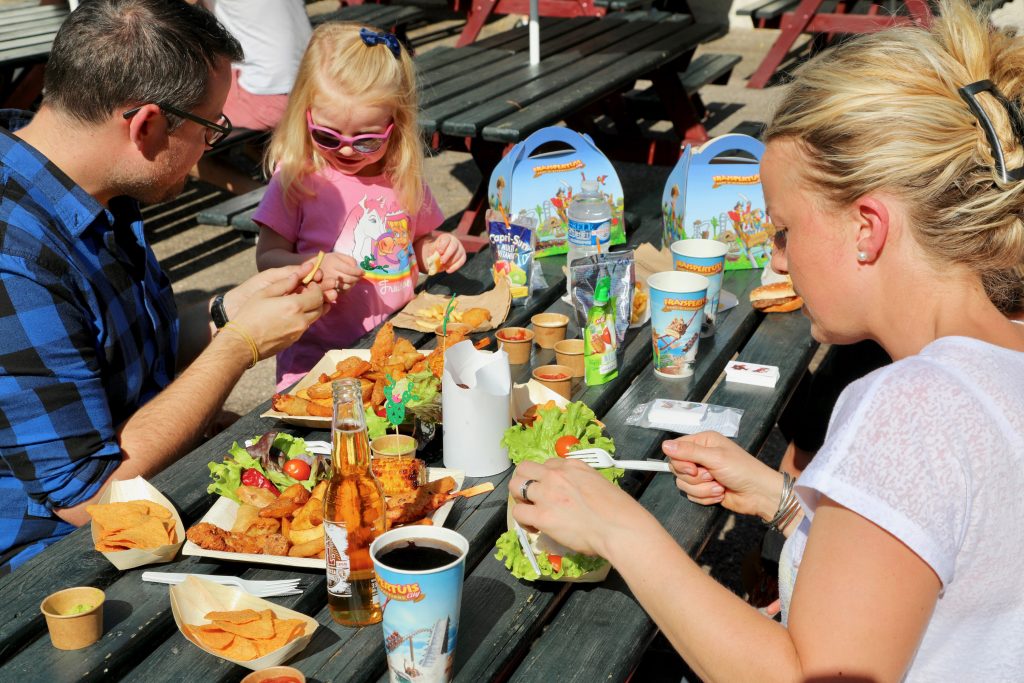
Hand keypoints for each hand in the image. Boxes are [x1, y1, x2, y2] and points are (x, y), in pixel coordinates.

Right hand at [227, 266, 327, 358]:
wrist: (243, 343)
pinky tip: (292, 315)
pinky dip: (304, 319)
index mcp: (294, 306)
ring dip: (312, 309)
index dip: (316, 288)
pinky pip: (304, 327)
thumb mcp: (264, 293)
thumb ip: (283, 284)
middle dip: (317, 298)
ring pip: (314, 318)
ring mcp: (298, 332)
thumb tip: (297, 276)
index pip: (318, 295)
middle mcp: (301, 320)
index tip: (309, 284)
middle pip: (320, 307)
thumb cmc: (250, 315)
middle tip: (307, 292)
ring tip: (300, 303)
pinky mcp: (294, 340)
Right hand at [318, 252, 363, 291]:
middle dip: (357, 278)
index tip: (363, 272)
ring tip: (354, 280)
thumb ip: (349, 260)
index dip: (358, 272)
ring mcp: (329, 283)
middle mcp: (331, 273)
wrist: (313, 268)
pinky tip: (347, 284)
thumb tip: (357, 268)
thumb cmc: (328, 260)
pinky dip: (347, 288)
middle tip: (359, 276)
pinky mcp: (328, 289)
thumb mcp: (338, 255)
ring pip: (346, 287)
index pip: (349, 270)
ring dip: (353, 284)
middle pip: (349, 279)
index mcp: (333, 263)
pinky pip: (341, 291)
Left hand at [430, 232, 465, 273]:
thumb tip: (434, 260)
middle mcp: (455, 241)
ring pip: (458, 255)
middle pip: (453, 246)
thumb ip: (433, 254)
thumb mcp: (432, 250)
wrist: (440, 254)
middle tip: (442, 261)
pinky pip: (461, 261)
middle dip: (447, 255)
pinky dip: (455, 267)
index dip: (442, 246)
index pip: (446, 239)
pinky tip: (448, 270)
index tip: (439, 252)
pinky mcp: (463, 256)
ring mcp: (460, 249)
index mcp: (446, 237)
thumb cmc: (435, 251)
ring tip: (443, 266)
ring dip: (450, 262)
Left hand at [509, 458, 643, 557]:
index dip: (546, 478)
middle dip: (524, 481)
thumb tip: (575, 496)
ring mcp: (547, 493)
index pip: (548, 464)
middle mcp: (556, 474)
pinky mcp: (542, 515)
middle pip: (524, 468)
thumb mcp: (599, 484)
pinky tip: (535, 527)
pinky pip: (518, 512)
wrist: (619, 527)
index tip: (550, 490)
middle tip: (531, 497)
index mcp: (573, 465)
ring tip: (529, 510)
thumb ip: (582, 484)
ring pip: (515, 485)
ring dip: (519, 498)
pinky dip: (523, 520)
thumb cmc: (617, 511)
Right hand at [663, 432, 781, 520]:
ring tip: (719, 486)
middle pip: (677, 468)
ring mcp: (702, 474)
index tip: (692, 469)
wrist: (759, 494)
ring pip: (684, 484)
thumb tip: (664, 445)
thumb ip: (688, 452)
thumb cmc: (743, 470)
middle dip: (694, 478)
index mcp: (703, 442)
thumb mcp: (715, 458)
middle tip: (710, 476)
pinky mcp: (704, 489)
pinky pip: (692, 495)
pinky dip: (705, 497)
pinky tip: (719, 494)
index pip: (676, 449)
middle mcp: (700, 456)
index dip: (680, 462)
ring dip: (702, 489)